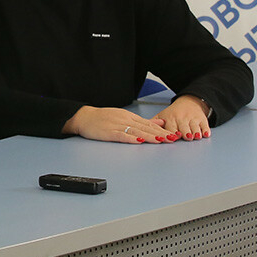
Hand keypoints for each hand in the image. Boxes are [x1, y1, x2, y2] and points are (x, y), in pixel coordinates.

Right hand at [62, 105, 178, 143]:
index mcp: (129, 116)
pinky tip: (138, 141)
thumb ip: (141, 120)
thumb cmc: (102, 118)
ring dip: (149, 136)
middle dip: (159, 134)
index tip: (173, 134)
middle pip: (145, 128)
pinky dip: (130, 138)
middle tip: (172, 138)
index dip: (161, 129)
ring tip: (160, 140)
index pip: (148, 123)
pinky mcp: (108, 132)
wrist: (84, 117)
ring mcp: (117, 126)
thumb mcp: (124, 115)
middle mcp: (125, 120)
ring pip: (136, 132)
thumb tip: (159, 122)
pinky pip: (121, 136)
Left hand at [153, 95, 211, 140]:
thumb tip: (142, 131)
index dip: (172, 133)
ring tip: (196, 136)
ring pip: (194, 127)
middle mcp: (182, 118)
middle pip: (183, 128)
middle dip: (185, 132)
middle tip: (186, 137)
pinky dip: (205, 130)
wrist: (189, 102)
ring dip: (195, 132)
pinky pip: (204, 125)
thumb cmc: (173, 113)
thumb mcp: (161, 116)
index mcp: (170, 119)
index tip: (174, 137)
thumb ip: (153, 124)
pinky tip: (205, 134)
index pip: (171, 128)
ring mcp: (192, 119)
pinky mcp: (202, 119)